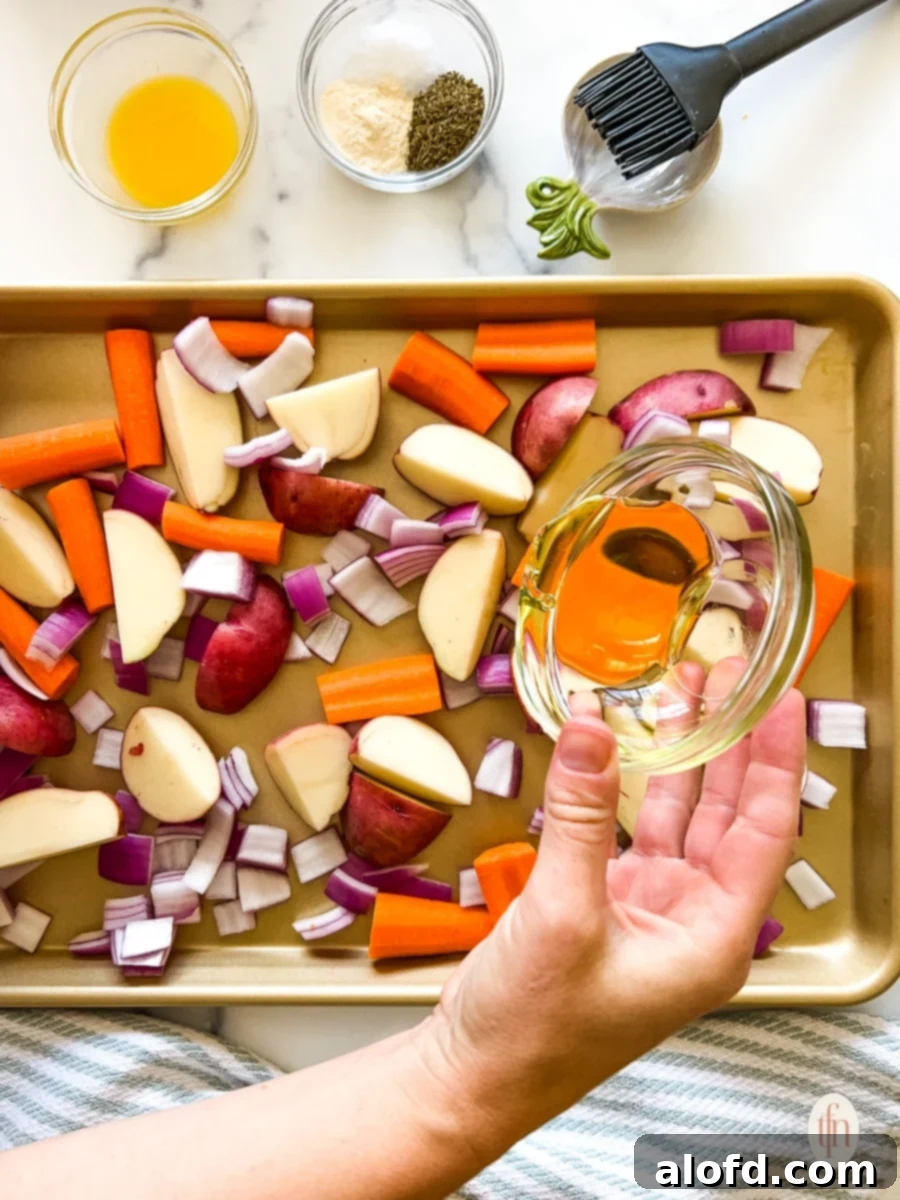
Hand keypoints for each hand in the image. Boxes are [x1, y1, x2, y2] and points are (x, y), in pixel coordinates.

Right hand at [418, 659, 805, 1147]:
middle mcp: (694, 922)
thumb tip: (590, 728)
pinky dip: (624, 783)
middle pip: (730, 815)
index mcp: (714, 938)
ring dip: (681, 755)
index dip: (776, 758)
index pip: (767, 830)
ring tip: (683, 691)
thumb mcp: (560, 913)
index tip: (779, 698)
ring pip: (681, 816)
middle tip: (728, 675)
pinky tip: (619, 742)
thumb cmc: (532, 1030)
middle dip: (731, 741)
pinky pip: (631, 828)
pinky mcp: (609, 904)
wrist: (473, 1077)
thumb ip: (579, 815)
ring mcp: (652, 911)